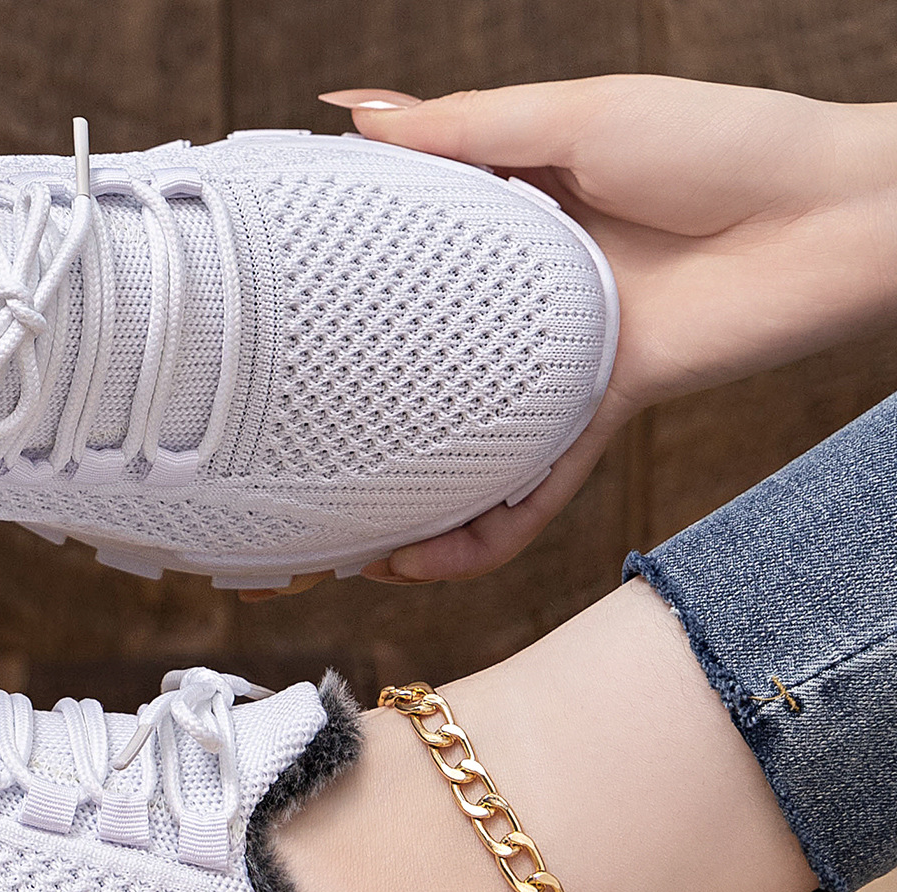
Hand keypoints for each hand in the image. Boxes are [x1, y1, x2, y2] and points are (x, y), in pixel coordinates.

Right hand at [311, 75, 896, 581]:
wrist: (839, 212)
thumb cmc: (723, 141)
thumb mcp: (577, 114)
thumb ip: (467, 128)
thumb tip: (352, 113)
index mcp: (507, 229)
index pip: (401, 271)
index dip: (338, 296)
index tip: (269, 316)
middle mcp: (522, 309)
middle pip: (420, 376)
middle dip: (357, 425)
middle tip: (283, 455)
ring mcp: (558, 369)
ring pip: (465, 454)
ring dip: (407, 507)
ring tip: (345, 546)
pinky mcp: (602, 415)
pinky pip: (531, 491)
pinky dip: (482, 534)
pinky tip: (424, 560)